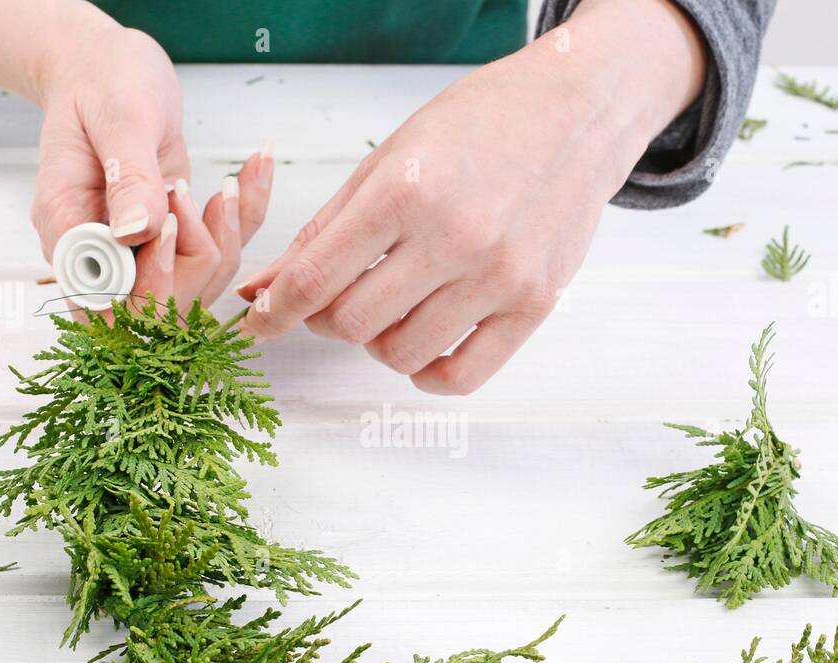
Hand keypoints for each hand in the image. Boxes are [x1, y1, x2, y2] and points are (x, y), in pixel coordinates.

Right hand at [32, 24, 273, 308]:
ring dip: (223, 238)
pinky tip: (253, 173)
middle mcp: (103, 253)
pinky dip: (244, 218)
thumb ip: (129, 177)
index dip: (149, 281)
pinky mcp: (173, 239)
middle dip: (195, 257)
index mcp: (70, 229)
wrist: (105, 68)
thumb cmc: (102, 81)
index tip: (169, 222)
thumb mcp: (120, 118)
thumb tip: (136, 233)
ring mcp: (139, 251)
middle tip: (196, 194)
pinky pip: (217, 253)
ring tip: (227, 184)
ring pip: (197, 287)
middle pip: (159, 307)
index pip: (107, 300)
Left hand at [237, 0, 703, 392]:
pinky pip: (462, 376)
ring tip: (389, 309)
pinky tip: (421, 348)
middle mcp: (454, 237)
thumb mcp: (387, 160)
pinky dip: (427, 374)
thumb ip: (322, 230)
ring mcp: (499, 276)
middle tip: (337, 298)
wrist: (577, 112)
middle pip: (352, 324)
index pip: (315, 279)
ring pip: (401, 354)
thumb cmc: (480, 124)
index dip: (275, 311)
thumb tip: (260, 288)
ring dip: (377, 342)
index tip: (264, 321)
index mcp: (404, 191)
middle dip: (328, 319)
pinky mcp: (534, 304)